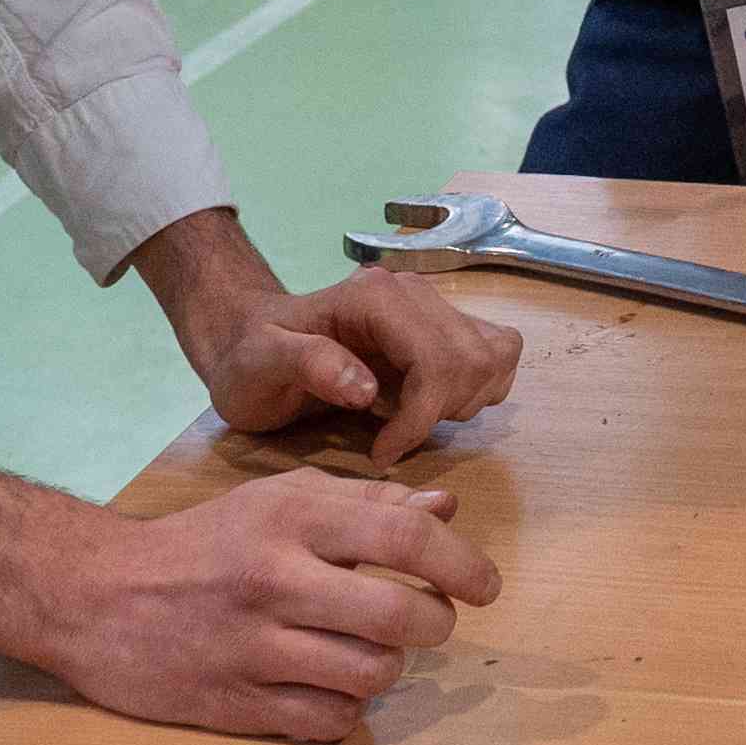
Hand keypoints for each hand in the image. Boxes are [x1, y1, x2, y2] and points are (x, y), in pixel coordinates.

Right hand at [0, 464, 505, 740]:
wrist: (95, 594)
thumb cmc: (200, 542)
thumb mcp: (276, 500)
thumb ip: (362, 505)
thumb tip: (442, 513)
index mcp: (292, 518)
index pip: (405, 537)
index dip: (462, 565)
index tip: (484, 585)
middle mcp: (276, 579)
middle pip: (401, 616)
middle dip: (435, 625)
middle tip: (430, 622)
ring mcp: (254, 647)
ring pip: (371, 676)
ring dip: (390, 670)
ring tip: (372, 652)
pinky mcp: (235, 705)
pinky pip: (328, 723)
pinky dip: (346, 711)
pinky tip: (330, 688)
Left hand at [141, 208, 524, 464]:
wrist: (249, 342)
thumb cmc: (250, 360)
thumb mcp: (259, 366)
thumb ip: (308, 364)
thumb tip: (368, 388)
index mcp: (375, 297)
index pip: (437, 359)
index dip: (419, 417)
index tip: (380, 452)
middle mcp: (413, 292)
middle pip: (473, 360)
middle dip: (440, 413)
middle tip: (392, 438)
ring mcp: (433, 306)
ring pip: (494, 356)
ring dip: (461, 403)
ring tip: (409, 422)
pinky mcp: (444, 325)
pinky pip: (496, 354)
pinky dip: (476, 391)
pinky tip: (428, 408)